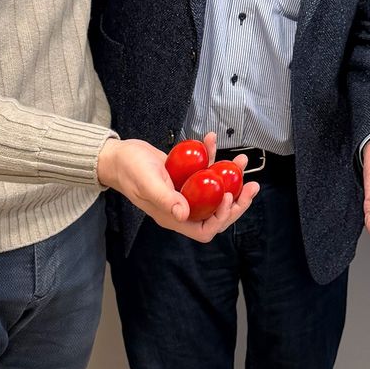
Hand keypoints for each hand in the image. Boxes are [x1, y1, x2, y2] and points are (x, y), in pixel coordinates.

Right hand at [98, 131, 257, 238]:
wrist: (118, 155)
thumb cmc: (128, 171)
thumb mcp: (147, 183)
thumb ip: (165, 199)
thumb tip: (184, 215)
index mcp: (174, 217)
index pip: (205, 229)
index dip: (221, 218)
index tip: (228, 197)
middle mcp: (182, 207)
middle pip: (216, 212)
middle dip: (237, 200)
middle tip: (252, 185)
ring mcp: (185, 191)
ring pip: (215, 190)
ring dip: (230, 176)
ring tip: (241, 161)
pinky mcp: (185, 176)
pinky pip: (204, 170)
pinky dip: (211, 155)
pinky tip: (211, 139)